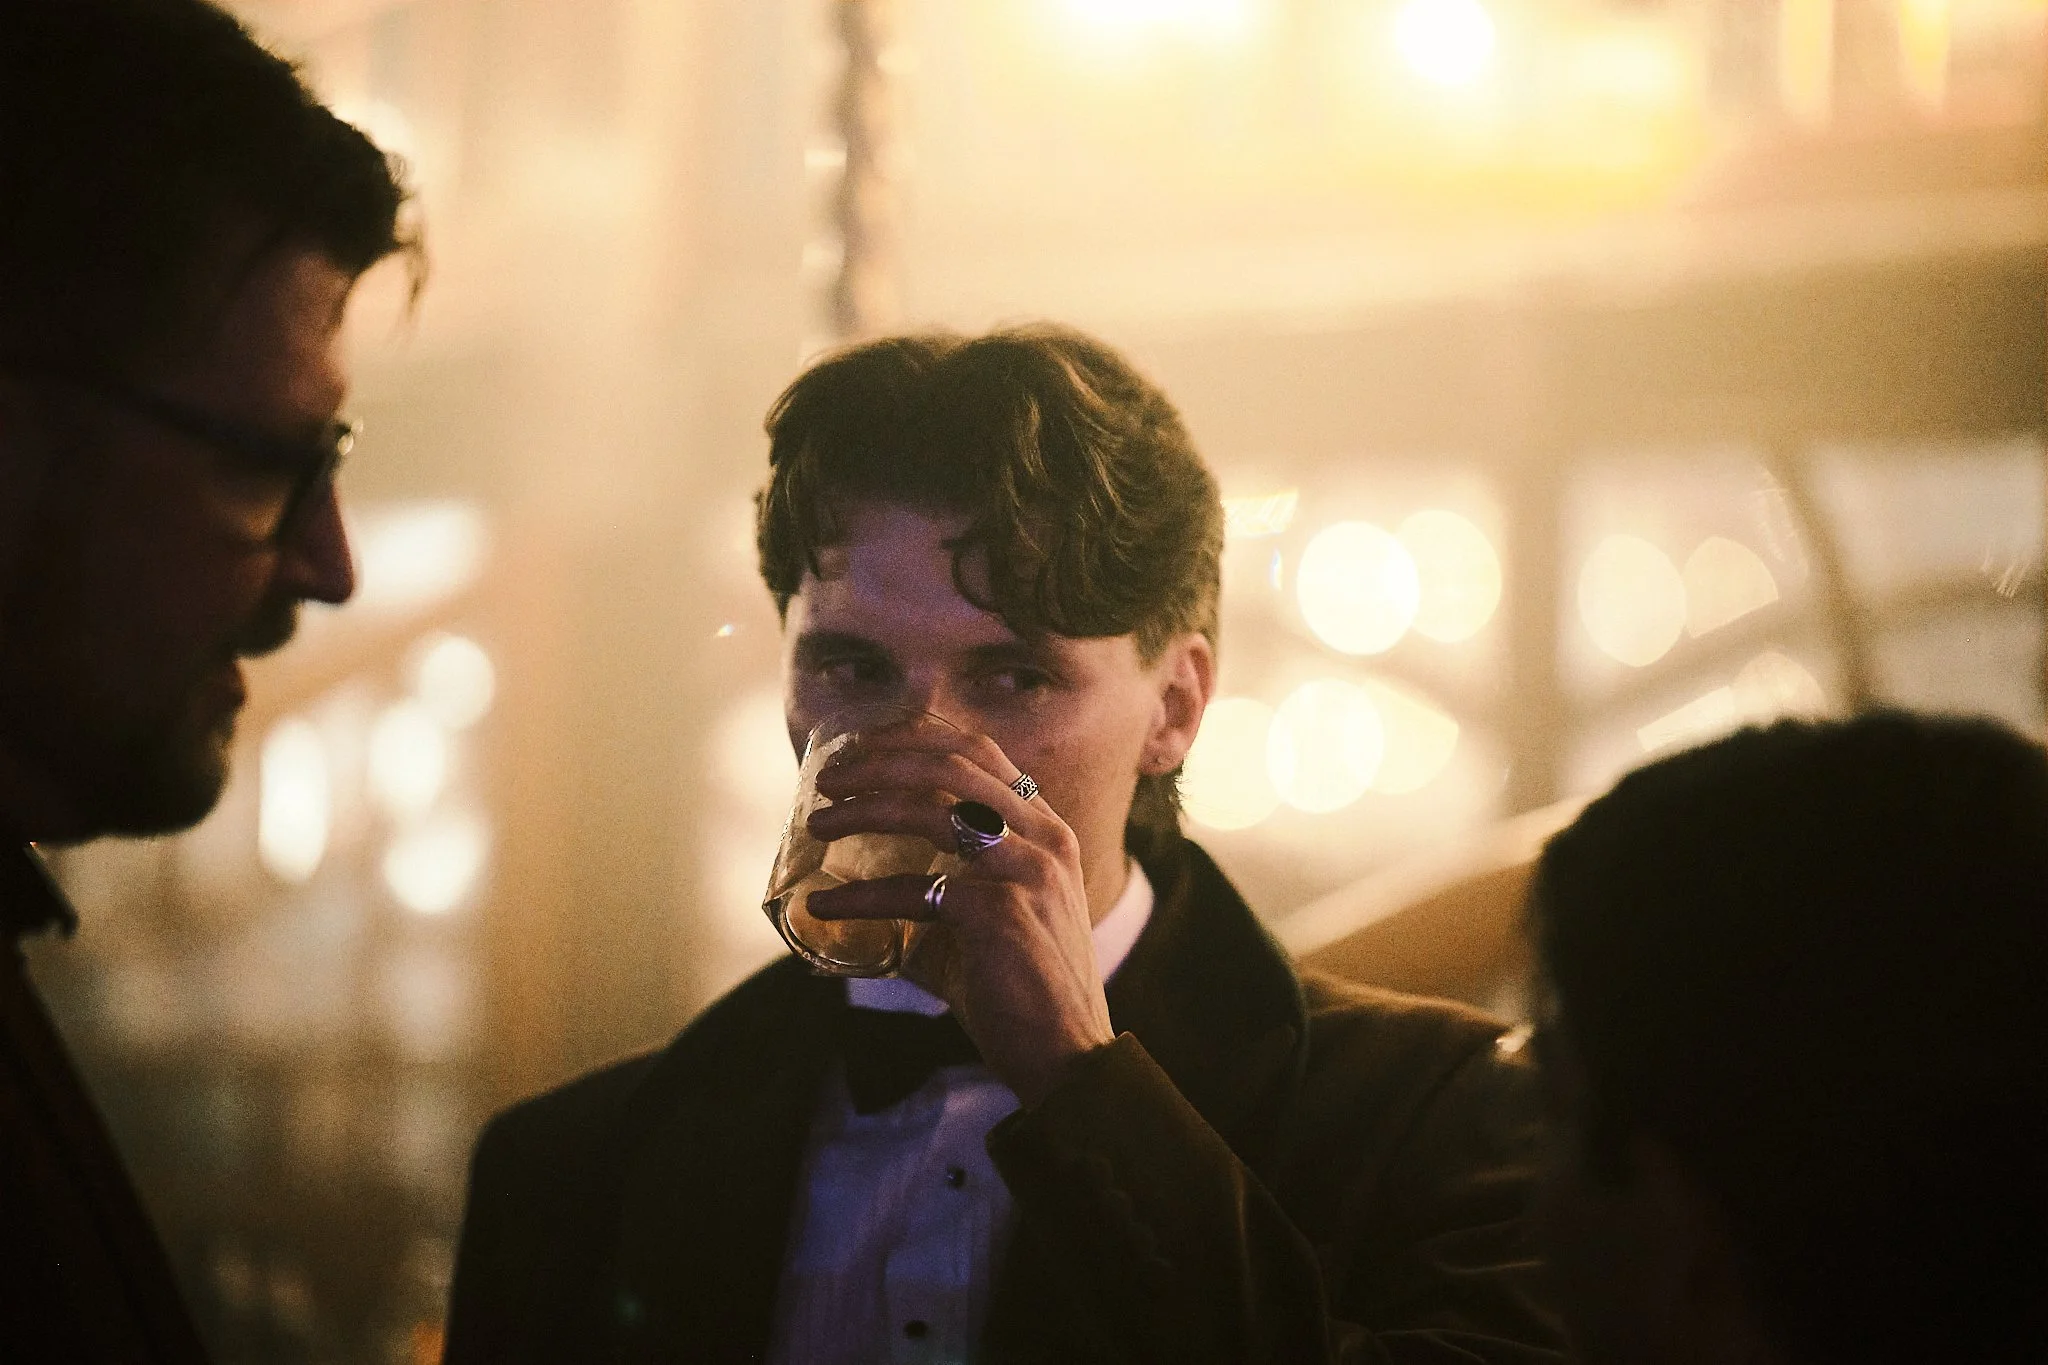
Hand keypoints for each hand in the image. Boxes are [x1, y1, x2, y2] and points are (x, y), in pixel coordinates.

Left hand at [806, 725, 1114, 1105]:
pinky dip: (860, 896)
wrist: (1066, 1055)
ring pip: (933, 811)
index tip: (863, 746)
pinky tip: (823, 907)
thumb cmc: (1021, 991)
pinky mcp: (1000, 914)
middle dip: (881, 762)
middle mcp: (1044, 837)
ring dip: (864, 811)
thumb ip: (936, 892)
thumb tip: (851, 893)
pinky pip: (913, 890)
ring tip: (818, 825)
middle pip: (952, 765)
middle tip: (828, 780)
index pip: (980, 752)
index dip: (916, 737)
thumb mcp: (987, 920)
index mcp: (1045, 829)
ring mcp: (1027, 871)